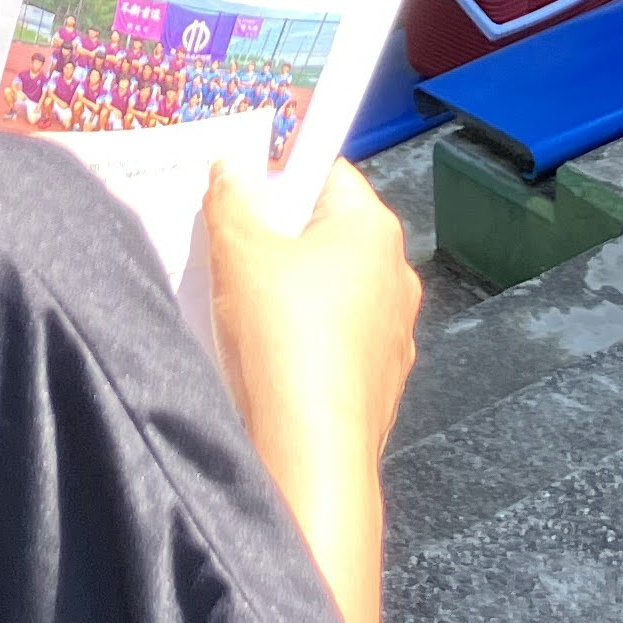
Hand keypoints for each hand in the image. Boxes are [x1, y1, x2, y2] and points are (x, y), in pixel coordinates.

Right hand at [203, 160, 414, 622]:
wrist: (311, 453)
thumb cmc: (282, 335)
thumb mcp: (238, 252)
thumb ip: (231, 199)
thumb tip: (231, 168)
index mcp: (372, 228)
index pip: (327, 172)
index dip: (279, 175)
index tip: (237, 193)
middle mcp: (397, 273)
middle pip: (327, 233)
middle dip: (277, 238)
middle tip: (226, 250)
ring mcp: (394, 333)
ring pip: (331, 291)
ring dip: (288, 293)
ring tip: (237, 310)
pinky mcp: (381, 382)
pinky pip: (336, 342)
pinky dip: (303, 340)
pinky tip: (265, 359)